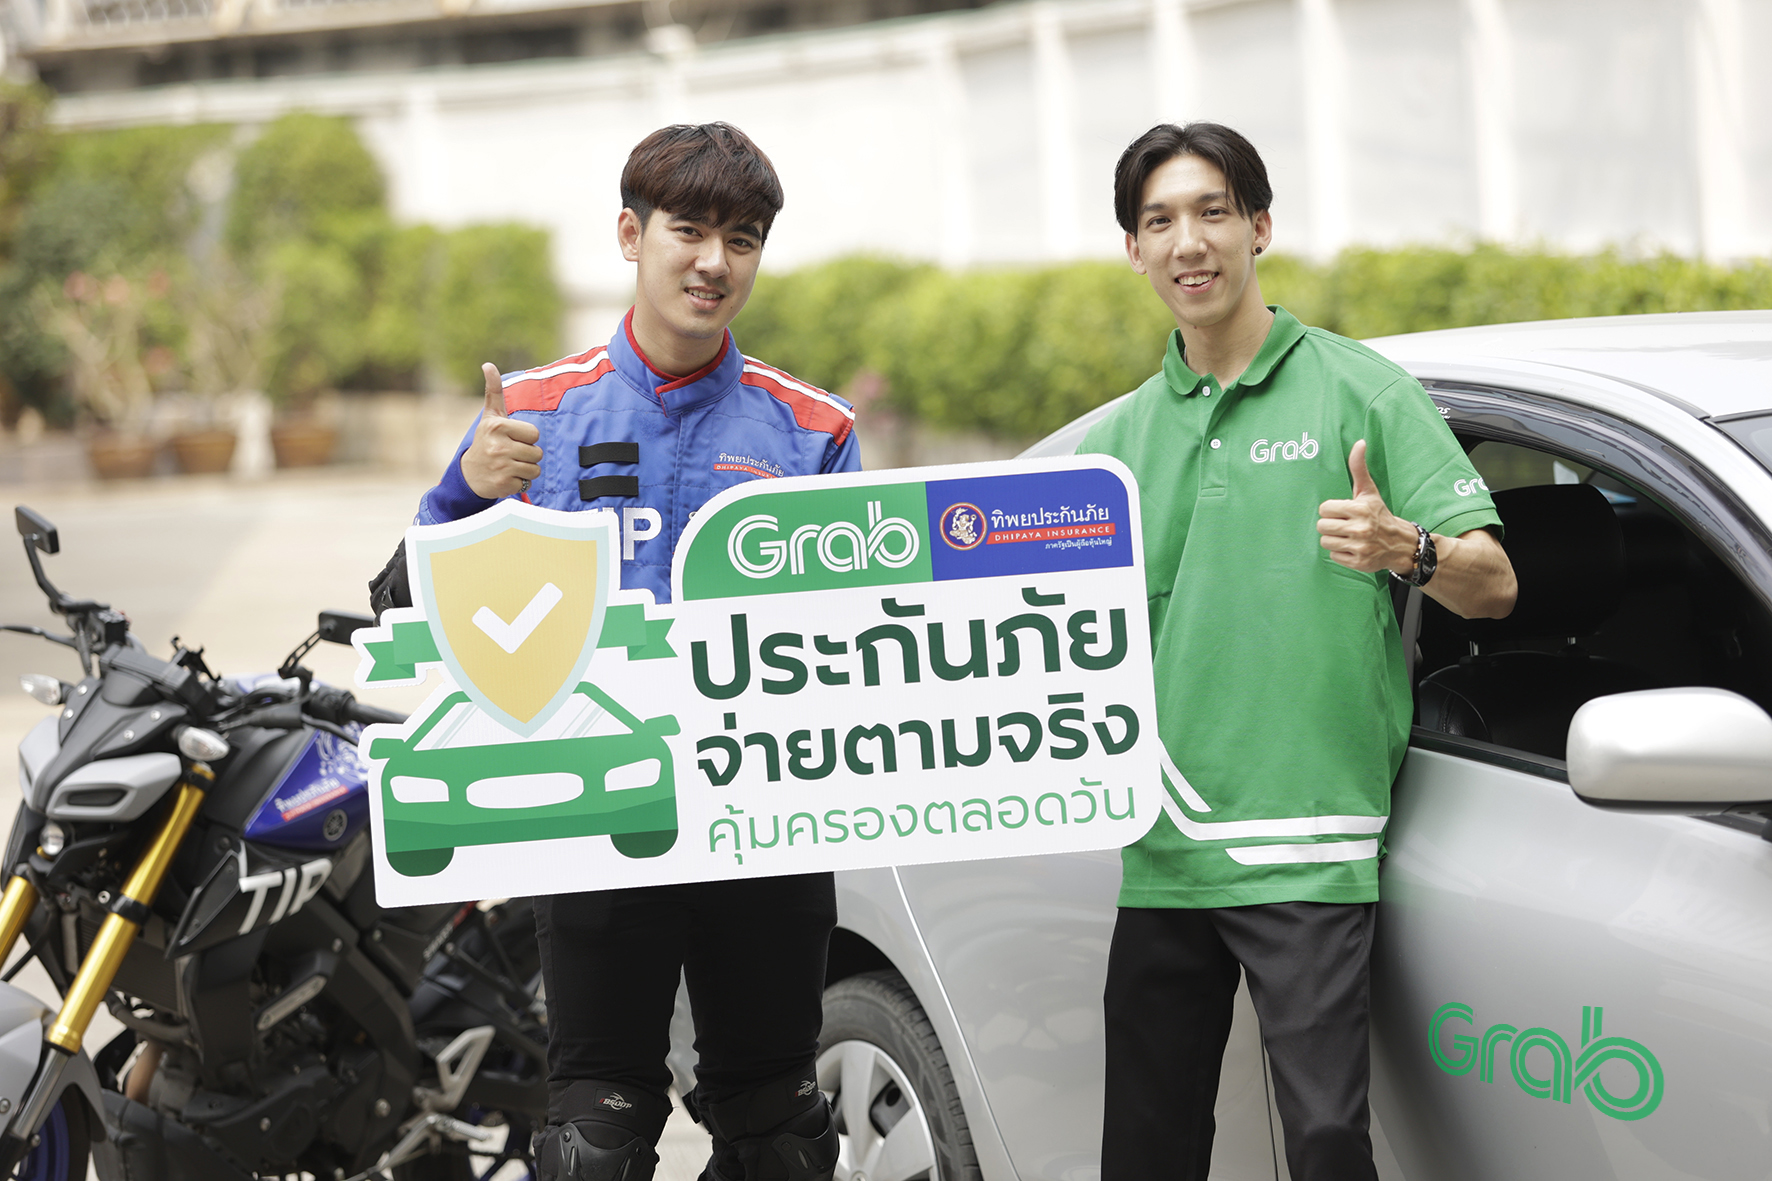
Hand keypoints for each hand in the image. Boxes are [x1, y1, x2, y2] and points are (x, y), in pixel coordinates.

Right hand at [460, 362, 541, 499]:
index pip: (535, 434)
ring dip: (526, 469)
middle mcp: (498, 446)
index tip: (512, 439)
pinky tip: (506, 477)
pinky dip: (519, 482)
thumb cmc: (485, 441)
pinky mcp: (503, 484)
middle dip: (528, 455)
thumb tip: (488, 364)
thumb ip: (493, 391)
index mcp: (497, 427)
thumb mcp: (490, 416)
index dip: (527, 438)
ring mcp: (500, 466)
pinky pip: (527, 483)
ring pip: (535, 469)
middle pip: (537, 453)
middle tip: (510, 454)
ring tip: (509, 465)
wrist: (469, 474)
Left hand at [1317, 440, 1417, 574]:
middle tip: (1343, 524)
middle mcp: (1360, 528)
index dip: (1330, 510)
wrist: (1400, 543)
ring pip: (1326, 541)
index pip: (1324, 509)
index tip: (1342, 511)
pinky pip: (1334, 556)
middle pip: (1322, 526)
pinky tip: (1352, 547)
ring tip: (1347, 536)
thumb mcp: (1369, 491)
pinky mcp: (1359, 562)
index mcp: (1360, 509)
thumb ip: (1359, 468)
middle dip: (1330, 525)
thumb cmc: (1378, 514)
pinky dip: (1340, 553)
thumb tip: (1360, 442)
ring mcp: (1360, 546)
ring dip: (1334, 539)